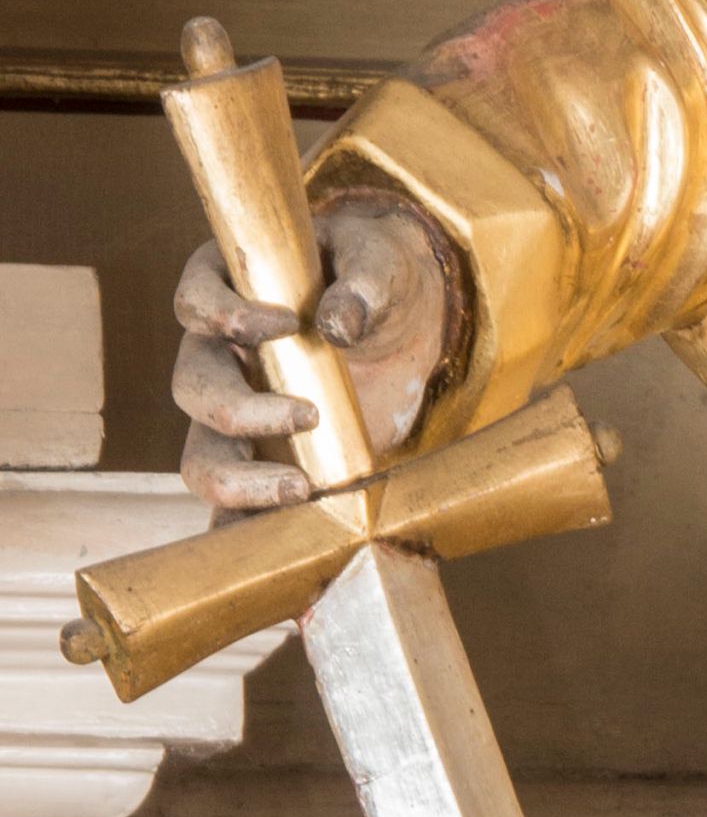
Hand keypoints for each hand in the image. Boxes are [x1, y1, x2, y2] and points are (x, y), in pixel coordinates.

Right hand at [175, 199, 460, 512]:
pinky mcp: (264, 461)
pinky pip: (237, 510)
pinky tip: (275, 555)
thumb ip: (360, 283)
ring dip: (241, 483)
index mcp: (229, 291)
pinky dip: (249, 533)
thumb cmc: (376, 271)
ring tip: (303, 489)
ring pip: (203, 459)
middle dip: (240, 411)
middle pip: (193, 390)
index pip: (194, 303)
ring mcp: (235, 418)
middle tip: (309, 416)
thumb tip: (338, 324)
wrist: (404, 317)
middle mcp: (217, 356)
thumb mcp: (378, 261)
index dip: (224, 315)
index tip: (284, 323)